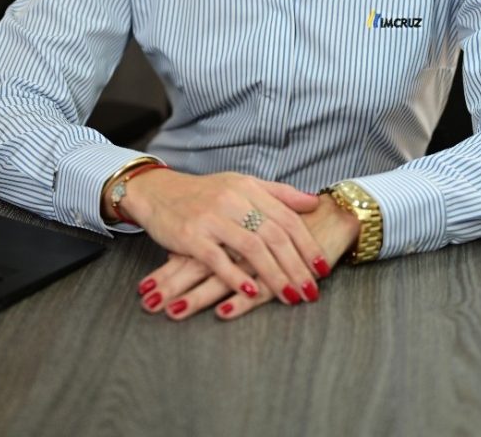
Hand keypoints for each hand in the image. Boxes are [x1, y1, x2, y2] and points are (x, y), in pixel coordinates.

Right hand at [136, 193, 359, 320]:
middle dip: (297, 266)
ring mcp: (212, 218)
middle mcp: (233, 200)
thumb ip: (278, 193)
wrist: (158, 191)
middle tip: (312, 291)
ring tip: (291, 296)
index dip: (307, 244)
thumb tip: (314, 202)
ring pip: (252, 248)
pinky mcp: (191, 235)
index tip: (322, 267)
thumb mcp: (241, 184)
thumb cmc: (204, 193)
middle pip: (274, 235)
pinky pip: (218, 259)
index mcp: (249, 188)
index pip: (287, 217)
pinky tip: (252, 292)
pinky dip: (236, 277)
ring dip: (275, 275)